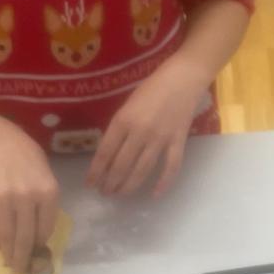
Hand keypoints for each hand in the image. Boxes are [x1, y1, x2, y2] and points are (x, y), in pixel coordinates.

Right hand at [0, 120, 59, 273]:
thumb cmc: (28, 162)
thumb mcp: (47, 179)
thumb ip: (45, 207)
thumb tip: (38, 240)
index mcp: (48, 192)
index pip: (45, 229)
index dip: (40, 245)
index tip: (37, 255)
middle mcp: (26, 196)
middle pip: (24, 237)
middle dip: (23, 258)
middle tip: (21, 271)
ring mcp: (2, 197)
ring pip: (5, 235)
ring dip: (7, 253)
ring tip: (9, 262)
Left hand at [87, 56, 207, 196]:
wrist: (183, 78)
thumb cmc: (152, 87)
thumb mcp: (127, 104)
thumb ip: (119, 127)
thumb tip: (109, 151)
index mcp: (123, 120)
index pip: (105, 153)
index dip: (96, 171)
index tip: (90, 184)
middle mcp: (140, 132)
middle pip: (121, 165)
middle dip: (110, 182)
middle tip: (105, 192)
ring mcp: (161, 138)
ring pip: (142, 170)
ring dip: (129, 186)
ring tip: (120, 195)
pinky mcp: (178, 141)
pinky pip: (171, 166)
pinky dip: (163, 183)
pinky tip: (154, 195)